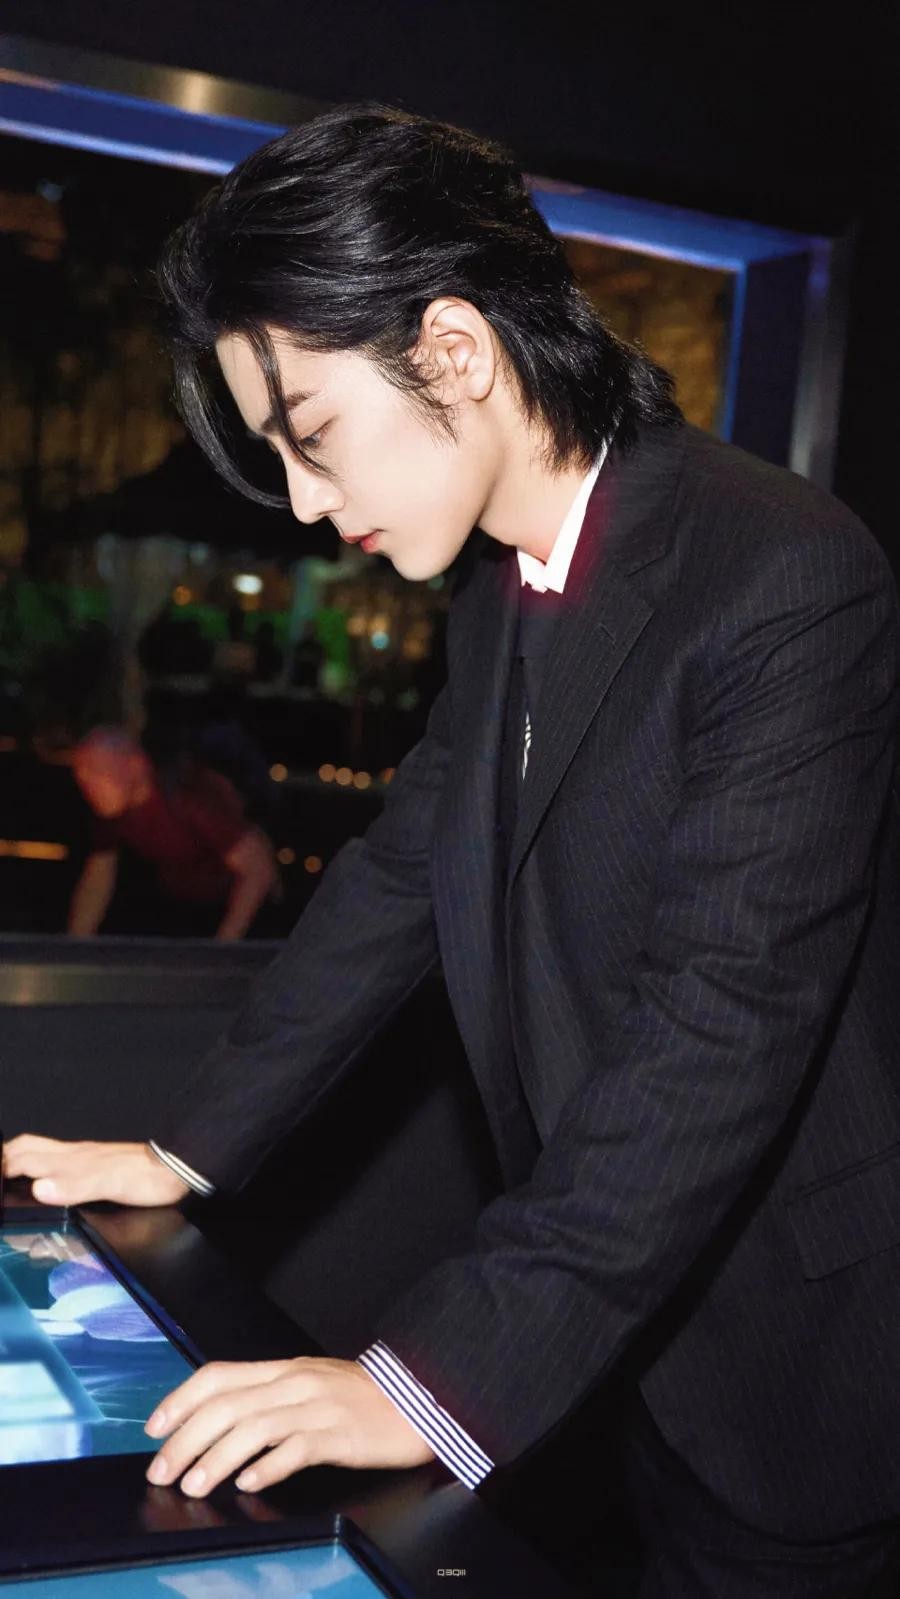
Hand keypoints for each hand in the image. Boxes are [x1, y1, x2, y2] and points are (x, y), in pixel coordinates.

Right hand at [2, 1136, 189, 1206]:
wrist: (176, 1169)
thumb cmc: (145, 1177)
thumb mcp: (109, 1183)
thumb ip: (74, 1186)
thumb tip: (38, 1188)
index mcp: (70, 1159)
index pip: (24, 1157)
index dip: (1, 1164)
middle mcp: (74, 1156)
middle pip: (29, 1148)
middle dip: (4, 1155)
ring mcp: (86, 1159)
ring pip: (44, 1152)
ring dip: (21, 1157)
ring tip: (7, 1169)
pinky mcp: (98, 1166)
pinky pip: (61, 1162)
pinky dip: (43, 1168)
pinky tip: (48, 1179)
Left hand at [144, 1356, 435, 1495]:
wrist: (419, 1396)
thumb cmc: (362, 1398)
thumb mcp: (310, 1385)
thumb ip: (269, 1396)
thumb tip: (219, 1422)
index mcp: (283, 1369)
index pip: (219, 1375)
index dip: (181, 1399)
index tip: (154, 1428)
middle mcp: (294, 1383)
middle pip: (227, 1404)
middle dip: (185, 1438)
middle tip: (161, 1470)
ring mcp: (317, 1407)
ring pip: (254, 1426)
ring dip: (217, 1456)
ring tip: (194, 1484)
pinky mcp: (340, 1434)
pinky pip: (297, 1448)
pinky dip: (268, 1466)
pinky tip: (250, 1483)